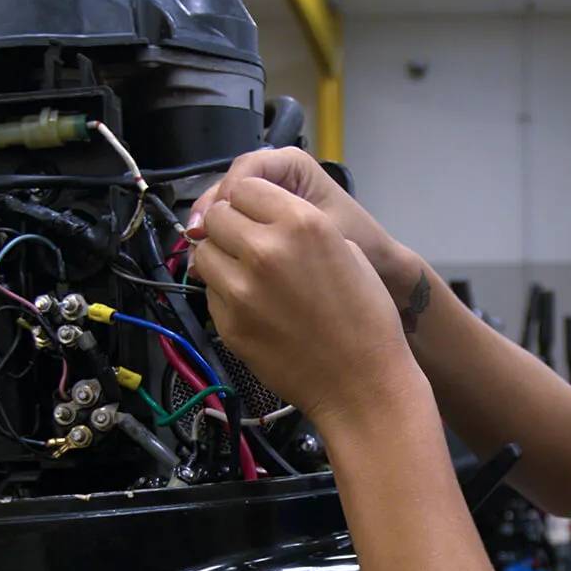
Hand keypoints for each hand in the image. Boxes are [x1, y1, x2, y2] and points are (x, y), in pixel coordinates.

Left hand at [187, 148, 426, 305]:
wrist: (361, 383)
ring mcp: (241, 289)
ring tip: (246, 273)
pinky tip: (252, 305)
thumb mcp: (347, 250)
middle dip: (228, 225)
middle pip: (217, 216)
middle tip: (246, 243)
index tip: (254, 213)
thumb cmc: (366, 318)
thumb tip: (260, 220)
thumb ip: (299, 226)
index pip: (244, 186)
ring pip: (204, 253)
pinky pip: (210, 292)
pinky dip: (224, 293)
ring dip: (220, 257)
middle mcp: (265, 249)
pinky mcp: (228, 323)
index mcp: (300, 223)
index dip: (248, 199)